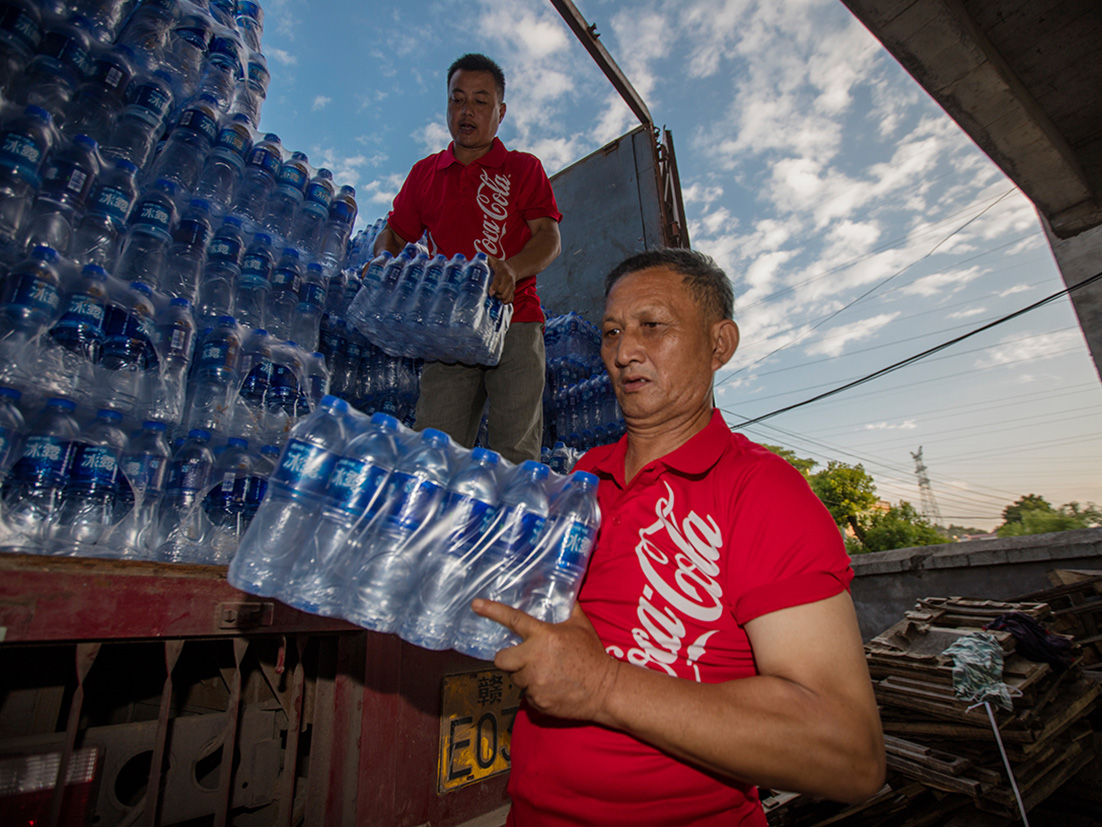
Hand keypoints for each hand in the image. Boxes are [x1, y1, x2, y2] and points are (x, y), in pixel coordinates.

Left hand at [472, 599, 620, 721]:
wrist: (605, 690)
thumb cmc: (592, 655)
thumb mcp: (581, 626)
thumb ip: (568, 608)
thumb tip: (564, 591)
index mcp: (544, 637)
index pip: (513, 620)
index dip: (492, 611)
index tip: (476, 605)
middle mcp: (534, 659)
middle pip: (502, 659)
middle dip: (509, 658)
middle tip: (523, 658)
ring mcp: (534, 682)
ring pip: (515, 678)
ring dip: (525, 675)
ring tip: (546, 673)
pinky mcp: (537, 701)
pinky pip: (526, 694)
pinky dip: (535, 691)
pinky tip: (551, 687)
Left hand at [486, 256, 517, 303]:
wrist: (512, 269)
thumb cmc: (498, 265)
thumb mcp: (492, 260)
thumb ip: (485, 258)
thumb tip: (475, 258)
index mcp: (502, 272)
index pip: (498, 280)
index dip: (494, 287)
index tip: (490, 293)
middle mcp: (508, 279)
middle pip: (502, 291)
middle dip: (495, 293)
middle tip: (490, 292)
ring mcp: (512, 286)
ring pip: (505, 297)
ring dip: (499, 298)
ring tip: (495, 295)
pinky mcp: (513, 291)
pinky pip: (510, 300)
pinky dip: (504, 301)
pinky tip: (500, 298)